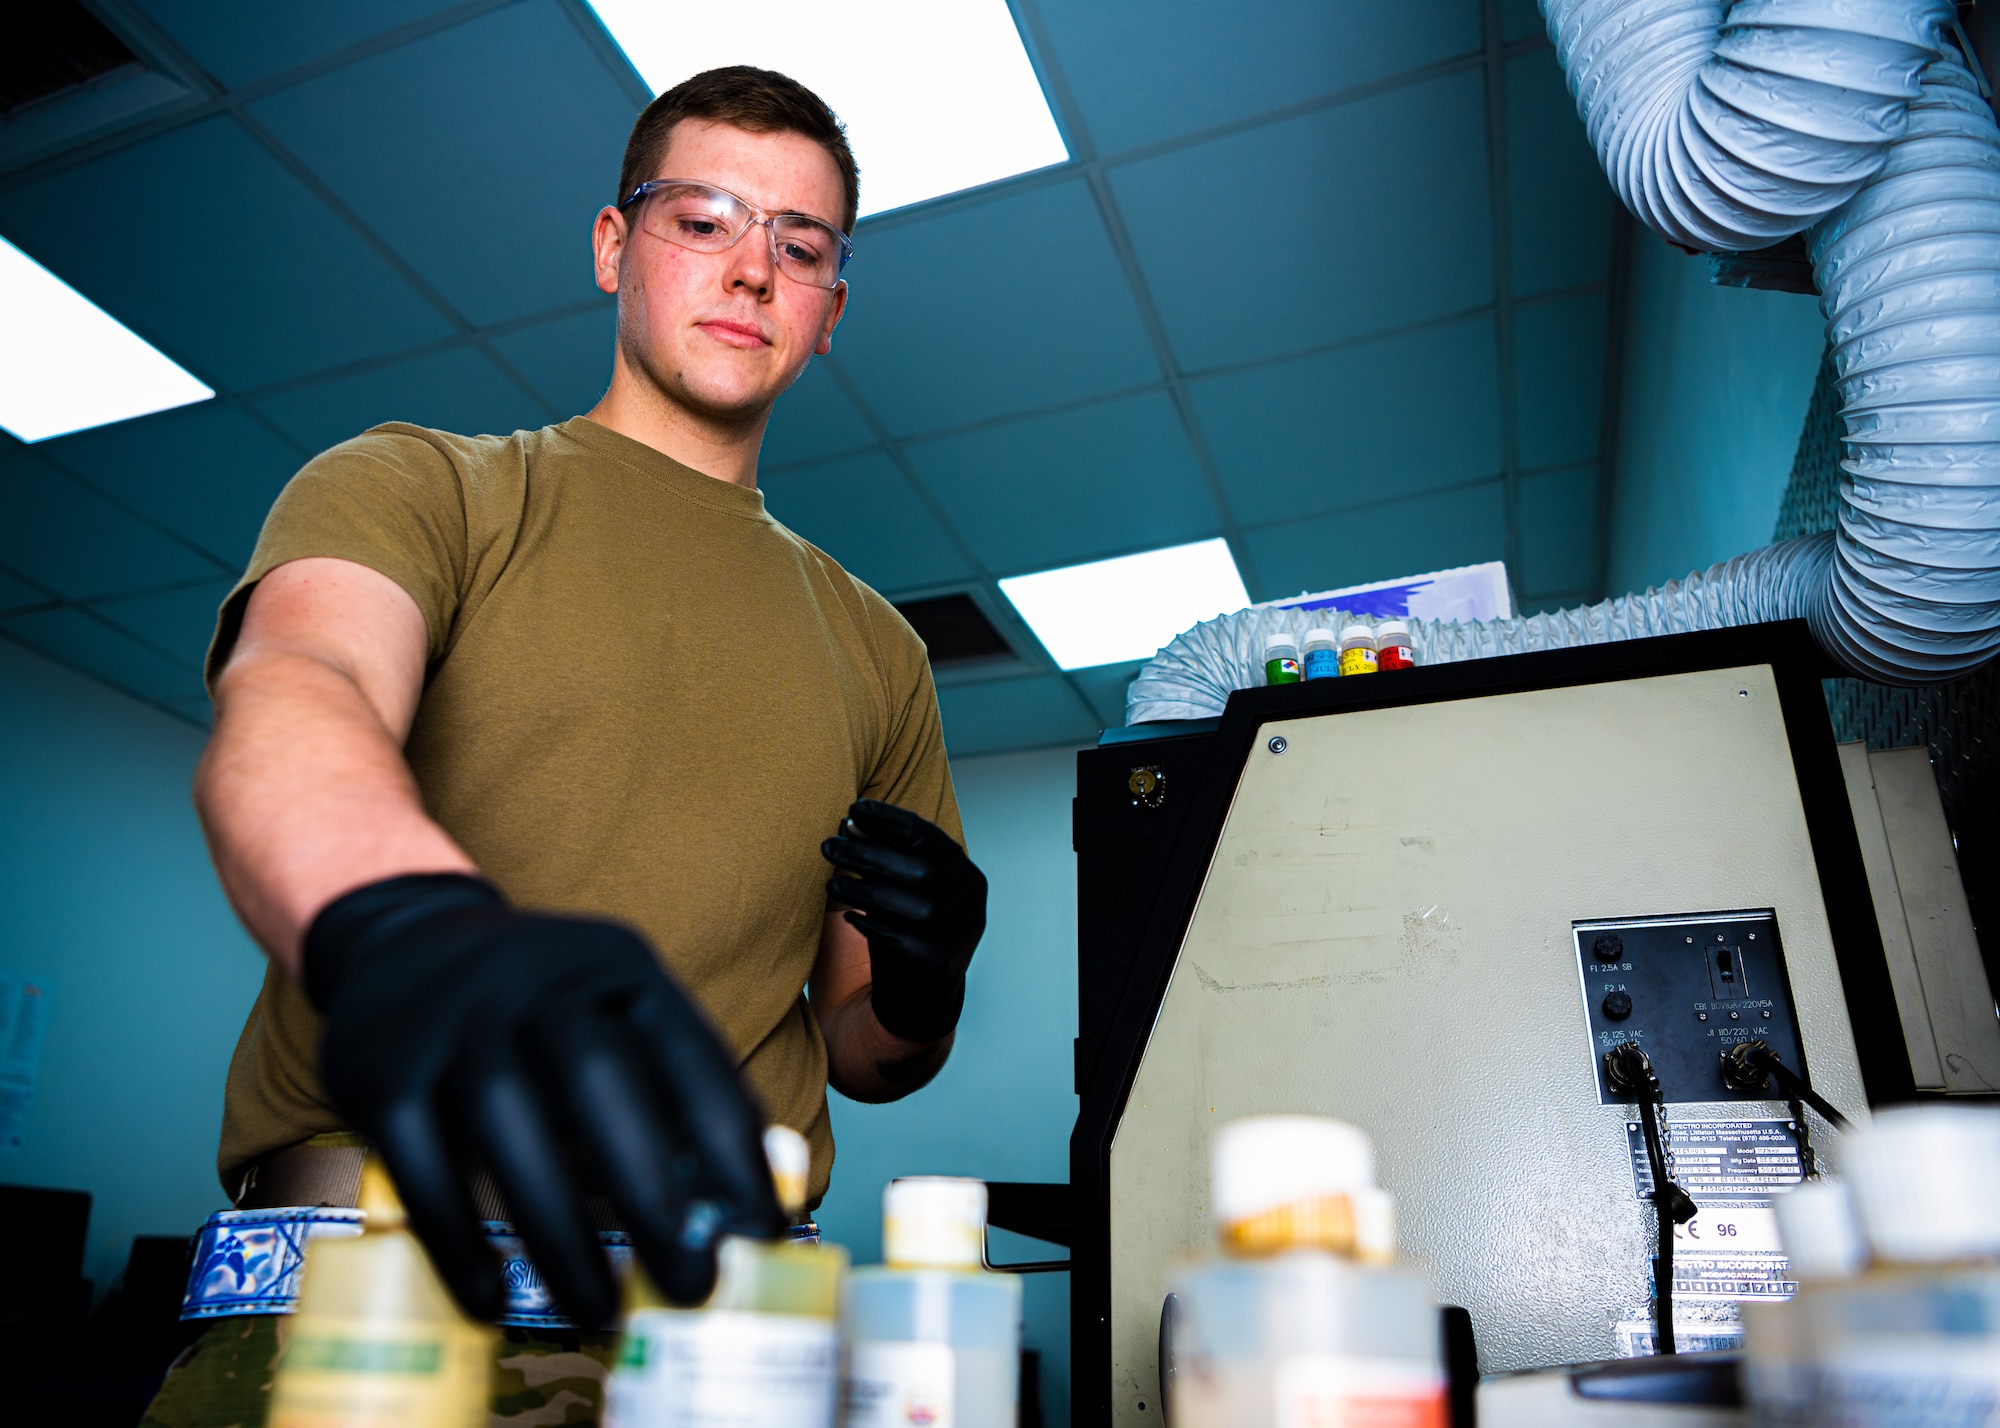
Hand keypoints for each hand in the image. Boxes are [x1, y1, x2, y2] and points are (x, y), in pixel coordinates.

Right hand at [304, 873, 781, 1325]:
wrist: (403, 943)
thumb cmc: (538, 1008)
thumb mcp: (611, 1008)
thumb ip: (668, 1086)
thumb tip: (731, 1208)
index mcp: (617, 968)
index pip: (686, 1052)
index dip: (730, 1143)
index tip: (761, 1227)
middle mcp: (536, 982)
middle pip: (598, 1079)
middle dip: (652, 1190)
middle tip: (691, 1284)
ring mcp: (454, 1021)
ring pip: (508, 1118)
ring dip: (558, 1226)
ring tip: (598, 1310)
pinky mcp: (381, 1070)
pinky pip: (420, 1160)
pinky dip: (456, 1237)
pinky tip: (490, 1299)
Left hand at [821, 800, 986, 1042]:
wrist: (920, 992)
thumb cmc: (905, 927)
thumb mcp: (896, 887)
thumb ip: (881, 857)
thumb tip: (849, 824)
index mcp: (964, 872)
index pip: (930, 838)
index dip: (892, 820)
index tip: (855, 808)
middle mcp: (971, 900)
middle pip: (923, 871)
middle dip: (871, 855)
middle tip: (830, 846)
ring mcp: (962, 934)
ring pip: (918, 909)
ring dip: (868, 892)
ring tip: (832, 884)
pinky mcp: (943, 966)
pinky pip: (908, 944)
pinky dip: (876, 928)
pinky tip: (850, 919)